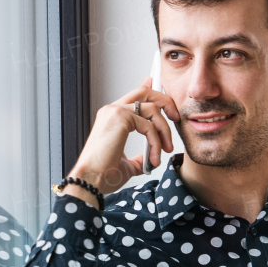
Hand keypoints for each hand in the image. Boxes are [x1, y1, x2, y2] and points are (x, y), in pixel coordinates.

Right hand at [67, 77, 179, 196]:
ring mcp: (115, 111)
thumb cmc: (103, 174)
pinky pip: (149, 125)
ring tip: (165, 150)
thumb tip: (149, 159)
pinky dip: (156, 143)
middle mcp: (112, 110)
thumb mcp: (127, 164)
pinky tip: (154, 158)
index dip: (149, 88)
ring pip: (152, 109)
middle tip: (175, 118)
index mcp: (112, 117)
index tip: (159, 86)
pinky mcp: (120, 117)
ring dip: (164, 130)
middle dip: (165, 101)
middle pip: (145, 92)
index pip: (134, 96)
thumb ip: (139, 156)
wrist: (91, 180)